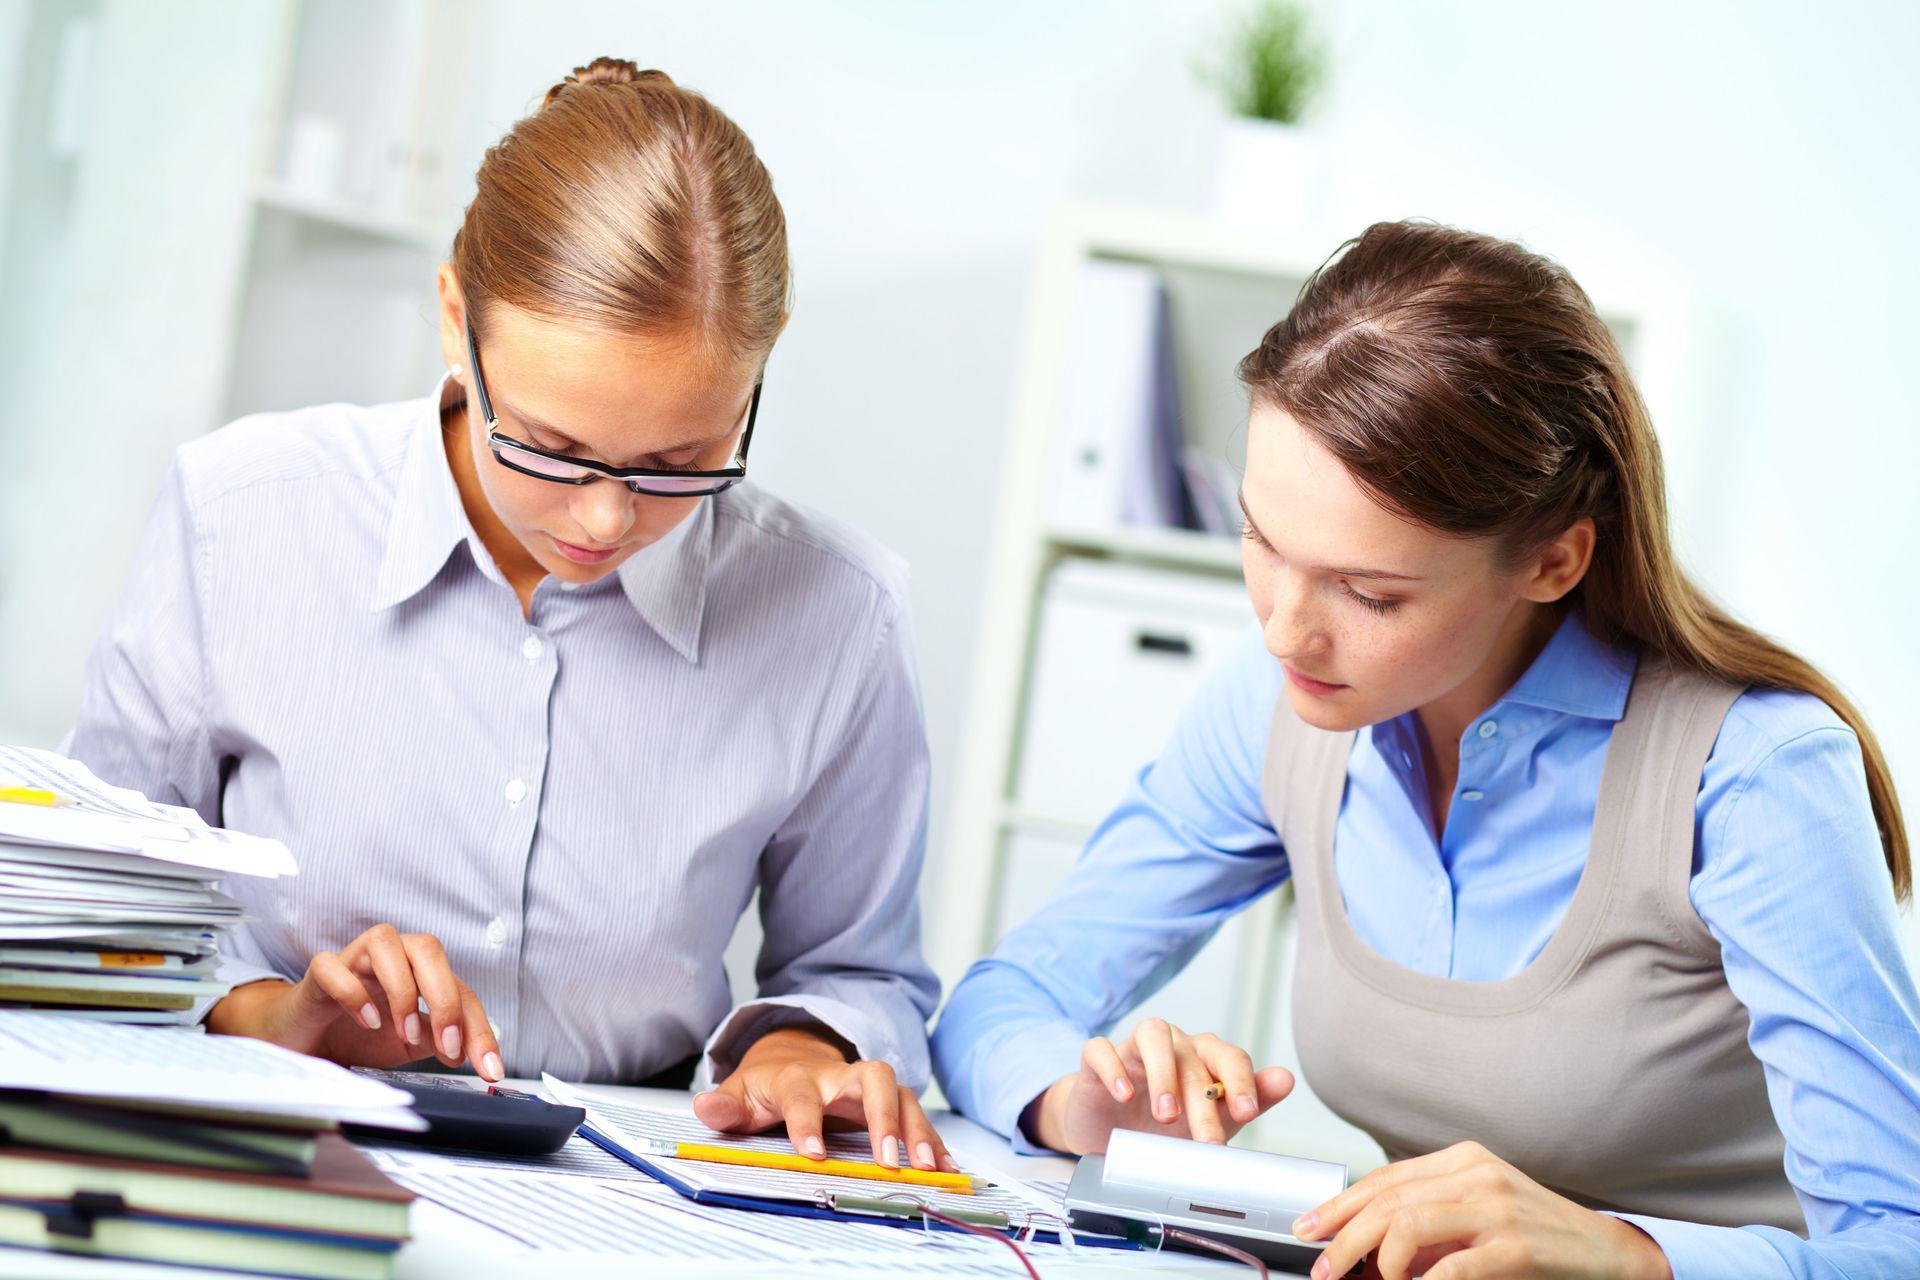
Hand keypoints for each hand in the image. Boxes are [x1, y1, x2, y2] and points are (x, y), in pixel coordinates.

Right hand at [206, 924, 501, 1081]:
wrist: (301, 1038)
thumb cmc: (356, 1033)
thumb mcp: (407, 1045)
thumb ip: (439, 1042)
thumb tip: (471, 1051)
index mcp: (419, 971)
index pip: (461, 989)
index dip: (478, 1028)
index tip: (489, 1069)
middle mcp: (391, 956)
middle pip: (428, 949)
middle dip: (446, 999)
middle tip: (447, 1047)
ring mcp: (353, 959)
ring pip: (386, 942)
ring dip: (403, 989)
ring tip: (405, 1034)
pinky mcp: (318, 974)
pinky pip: (332, 965)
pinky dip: (353, 992)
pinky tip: (367, 1022)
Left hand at [692, 1026, 957, 1172]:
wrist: (793, 1056)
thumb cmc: (768, 1085)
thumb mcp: (740, 1094)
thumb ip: (725, 1105)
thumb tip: (705, 1105)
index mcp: (799, 1077)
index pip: (803, 1095)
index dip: (807, 1123)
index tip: (814, 1155)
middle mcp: (840, 1076)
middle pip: (873, 1077)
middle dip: (884, 1116)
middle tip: (890, 1160)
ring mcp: (868, 1086)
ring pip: (902, 1094)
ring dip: (918, 1129)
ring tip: (928, 1167)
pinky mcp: (887, 1100)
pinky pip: (916, 1114)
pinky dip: (933, 1139)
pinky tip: (944, 1164)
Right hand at [1028, 1017, 1293, 1154]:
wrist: (1107, 1133)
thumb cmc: (1162, 1123)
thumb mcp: (1209, 1119)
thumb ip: (1246, 1100)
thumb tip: (1285, 1078)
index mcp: (1203, 1057)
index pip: (1229, 1055)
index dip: (1240, 1081)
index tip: (1246, 1112)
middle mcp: (1173, 1044)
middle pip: (1193, 1058)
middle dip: (1204, 1101)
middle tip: (1208, 1140)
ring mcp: (1133, 1049)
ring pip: (1153, 1035)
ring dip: (1163, 1074)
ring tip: (1167, 1115)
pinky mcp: (1097, 1060)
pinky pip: (1101, 1049)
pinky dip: (1113, 1068)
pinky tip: (1124, 1095)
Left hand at [1294, 1141, 1672, 1279]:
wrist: (1610, 1252)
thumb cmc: (1540, 1236)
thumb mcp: (1478, 1214)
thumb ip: (1429, 1220)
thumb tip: (1366, 1246)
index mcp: (1463, 1160)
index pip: (1384, 1178)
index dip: (1340, 1205)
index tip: (1310, 1229)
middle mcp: (1476, 1174)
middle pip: (1387, 1199)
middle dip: (1344, 1236)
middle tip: (1323, 1267)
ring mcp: (1497, 1207)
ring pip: (1407, 1224)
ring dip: (1376, 1260)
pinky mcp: (1516, 1245)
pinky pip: (1452, 1266)